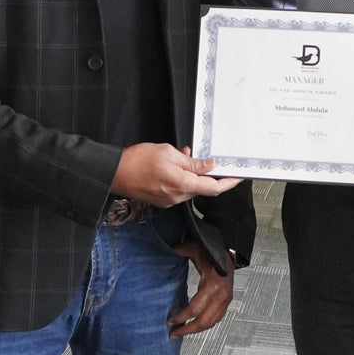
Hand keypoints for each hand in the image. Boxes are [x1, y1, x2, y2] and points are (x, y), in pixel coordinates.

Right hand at [111, 143, 242, 208]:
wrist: (115, 173)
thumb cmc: (138, 160)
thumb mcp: (168, 153)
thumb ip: (191, 162)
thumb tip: (208, 165)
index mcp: (182, 184)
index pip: (213, 188)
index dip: (228, 183)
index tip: (238, 177)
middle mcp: (177, 197)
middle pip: (202, 188)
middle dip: (207, 174)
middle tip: (207, 158)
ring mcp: (169, 201)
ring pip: (191, 188)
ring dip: (193, 174)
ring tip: (183, 156)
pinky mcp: (162, 200)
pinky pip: (179, 190)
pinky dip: (183, 178)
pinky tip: (175, 166)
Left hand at [167, 239, 233, 337]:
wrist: (230, 252)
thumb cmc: (214, 251)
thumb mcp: (193, 249)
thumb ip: (179, 251)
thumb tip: (166, 252)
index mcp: (212, 286)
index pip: (194, 309)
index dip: (181, 317)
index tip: (170, 321)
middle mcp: (221, 296)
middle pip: (203, 322)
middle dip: (188, 330)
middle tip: (174, 334)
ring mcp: (226, 300)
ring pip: (211, 323)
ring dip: (197, 330)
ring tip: (183, 332)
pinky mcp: (227, 301)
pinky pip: (217, 318)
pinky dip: (206, 324)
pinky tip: (196, 325)